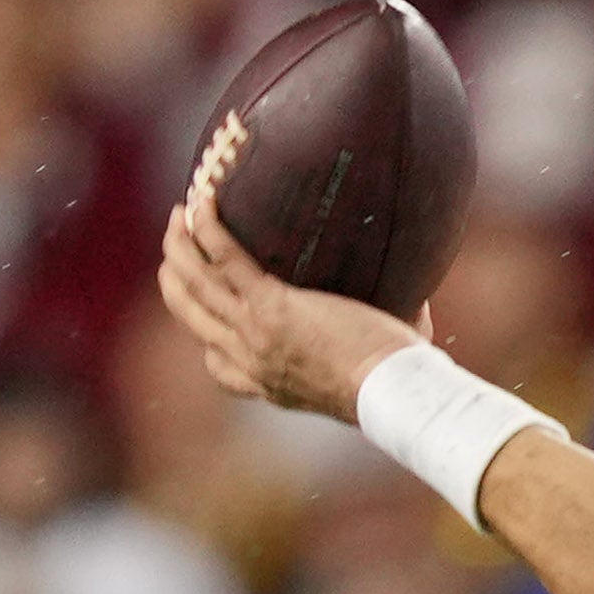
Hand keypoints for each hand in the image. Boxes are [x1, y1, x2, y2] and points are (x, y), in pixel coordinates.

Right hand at [154, 120, 434, 421]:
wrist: (392, 394)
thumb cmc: (396, 385)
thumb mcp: (367, 376)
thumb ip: (370, 342)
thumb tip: (417, 303)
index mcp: (268, 384)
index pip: (217, 363)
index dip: (205, 332)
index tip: (208, 305)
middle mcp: (250, 361)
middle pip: (189, 314)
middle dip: (176, 274)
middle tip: (178, 242)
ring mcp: (253, 333)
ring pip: (194, 283)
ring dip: (180, 243)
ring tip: (180, 212)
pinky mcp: (270, 306)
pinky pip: (224, 258)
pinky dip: (209, 226)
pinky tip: (204, 199)